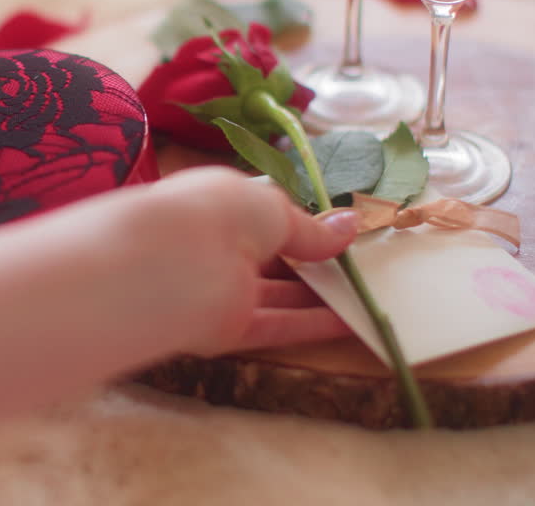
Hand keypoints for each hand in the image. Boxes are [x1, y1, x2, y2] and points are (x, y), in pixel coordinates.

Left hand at [117, 166, 359, 356]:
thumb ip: (309, 228)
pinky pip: (274, 327)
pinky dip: (311, 326)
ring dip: (318, 298)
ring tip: (366, 295)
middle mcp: (215, 246)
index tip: (340, 232)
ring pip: (276, 297)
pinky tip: (350, 323)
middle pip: (270, 260)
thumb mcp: (273, 208)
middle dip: (312, 264)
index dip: (299, 224)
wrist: (169, 263)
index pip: (261, 216)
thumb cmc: (217, 212)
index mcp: (217, 205)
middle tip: (360, 267)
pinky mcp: (224, 330)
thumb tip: (350, 227)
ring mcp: (219, 290)